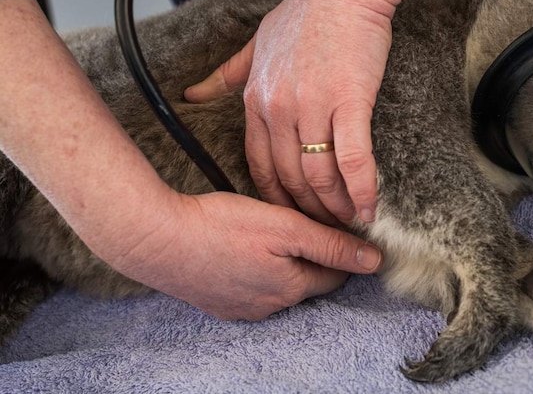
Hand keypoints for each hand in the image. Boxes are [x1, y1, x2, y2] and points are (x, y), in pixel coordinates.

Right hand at [112, 190, 382, 319]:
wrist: (155, 239)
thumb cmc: (221, 226)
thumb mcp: (286, 227)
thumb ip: (331, 244)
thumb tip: (374, 261)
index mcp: (291, 287)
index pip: (335, 274)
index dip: (340, 250)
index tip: (337, 228)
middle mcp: (269, 307)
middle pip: (307, 281)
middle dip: (311, 257)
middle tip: (300, 225)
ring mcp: (239, 309)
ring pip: (277, 285)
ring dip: (281, 264)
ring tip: (269, 234)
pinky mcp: (216, 303)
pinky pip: (249, 288)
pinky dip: (253, 270)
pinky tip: (242, 249)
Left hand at [186, 0, 421, 225]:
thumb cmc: (306, 13)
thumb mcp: (255, 44)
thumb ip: (225, 75)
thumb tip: (192, 93)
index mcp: (256, 100)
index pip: (259, 165)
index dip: (275, 198)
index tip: (290, 216)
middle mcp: (279, 110)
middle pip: (289, 179)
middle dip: (307, 212)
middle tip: (326, 233)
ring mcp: (313, 108)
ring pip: (318, 176)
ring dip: (335, 209)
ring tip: (350, 227)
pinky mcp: (349, 103)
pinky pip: (352, 160)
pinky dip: (362, 190)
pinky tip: (370, 209)